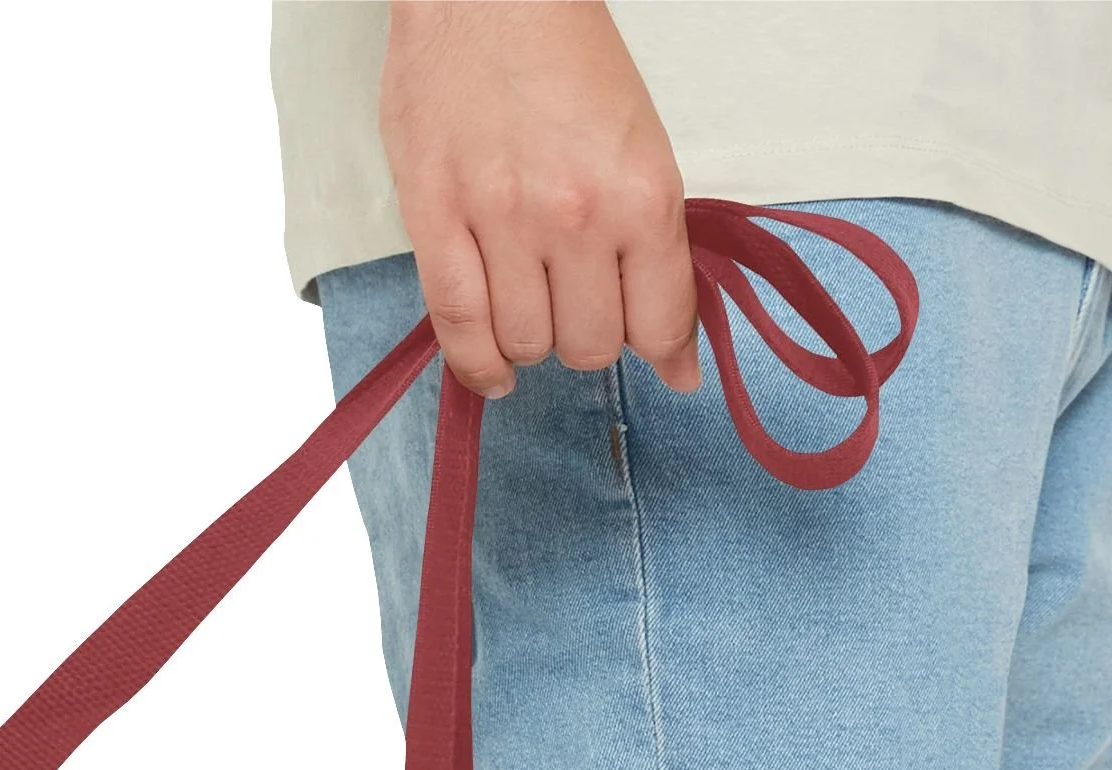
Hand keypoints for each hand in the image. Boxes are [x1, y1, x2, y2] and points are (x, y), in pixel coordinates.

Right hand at [378, 0, 697, 398]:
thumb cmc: (564, 58)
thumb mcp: (641, 144)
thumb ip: (657, 250)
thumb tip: (676, 358)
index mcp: (642, 192)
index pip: (661, 322)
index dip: (663, 350)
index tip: (660, 356)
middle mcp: (576, 215)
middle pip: (592, 345)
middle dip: (589, 335)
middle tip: (578, 301)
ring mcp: (501, 221)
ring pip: (527, 344)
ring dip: (533, 339)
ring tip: (529, 303)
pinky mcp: (435, 220)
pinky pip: (459, 329)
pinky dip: (480, 366)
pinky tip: (495, 369)